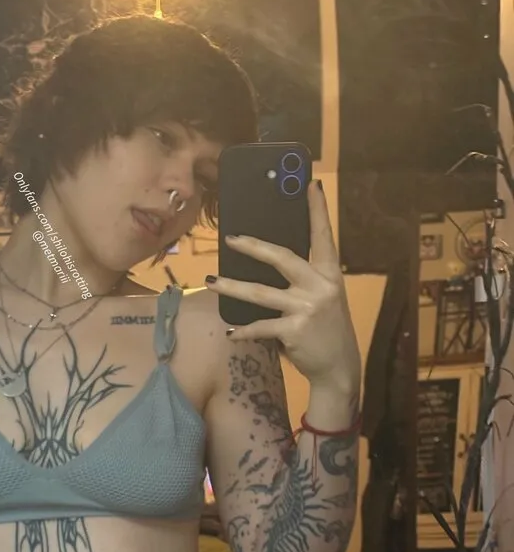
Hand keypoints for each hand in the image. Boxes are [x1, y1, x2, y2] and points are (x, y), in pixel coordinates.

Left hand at [206, 181, 359, 389]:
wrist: (339, 367)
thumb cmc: (326, 328)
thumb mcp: (324, 297)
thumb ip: (305, 279)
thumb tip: (270, 258)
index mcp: (328, 274)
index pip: (322, 235)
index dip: (316, 210)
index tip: (310, 184)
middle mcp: (320, 286)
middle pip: (282, 257)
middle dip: (253, 246)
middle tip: (230, 239)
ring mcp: (307, 308)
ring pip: (260, 293)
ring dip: (232, 287)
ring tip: (211, 281)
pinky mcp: (294, 330)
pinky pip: (261, 326)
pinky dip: (243, 330)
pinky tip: (231, 332)